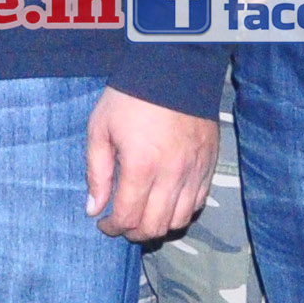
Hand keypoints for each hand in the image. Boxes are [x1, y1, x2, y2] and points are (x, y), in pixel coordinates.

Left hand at [88, 91, 216, 240]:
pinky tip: (166, 203)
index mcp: (141, 166)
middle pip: (155, 226)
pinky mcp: (209, 165)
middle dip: (134, 232)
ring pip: (179, 220)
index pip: (127, 216)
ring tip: (144, 216)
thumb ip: (97, 172)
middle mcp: (171, 175)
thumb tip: (93, 209)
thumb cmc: (130, 98)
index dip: (112, 228)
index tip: (103, 224)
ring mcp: (194, 171)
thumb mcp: (100, 129)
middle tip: (122, 224)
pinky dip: (181, 212)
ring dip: (158, 226)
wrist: (173, 70)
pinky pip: (198, 202)